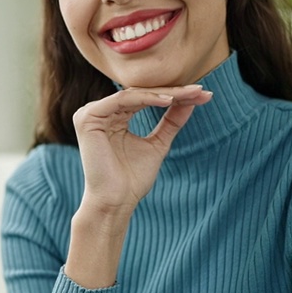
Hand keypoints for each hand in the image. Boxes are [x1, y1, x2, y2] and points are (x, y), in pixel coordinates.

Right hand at [73, 84, 212, 217]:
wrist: (116, 202)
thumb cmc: (132, 180)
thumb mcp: (158, 144)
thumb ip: (171, 122)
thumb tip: (193, 100)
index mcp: (113, 117)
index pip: (146, 100)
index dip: (175, 96)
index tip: (203, 95)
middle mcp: (101, 112)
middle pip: (142, 94)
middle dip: (174, 92)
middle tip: (201, 90)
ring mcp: (91, 113)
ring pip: (134, 94)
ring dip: (164, 93)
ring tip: (190, 94)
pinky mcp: (88, 117)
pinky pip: (123, 100)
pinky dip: (147, 99)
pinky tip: (169, 101)